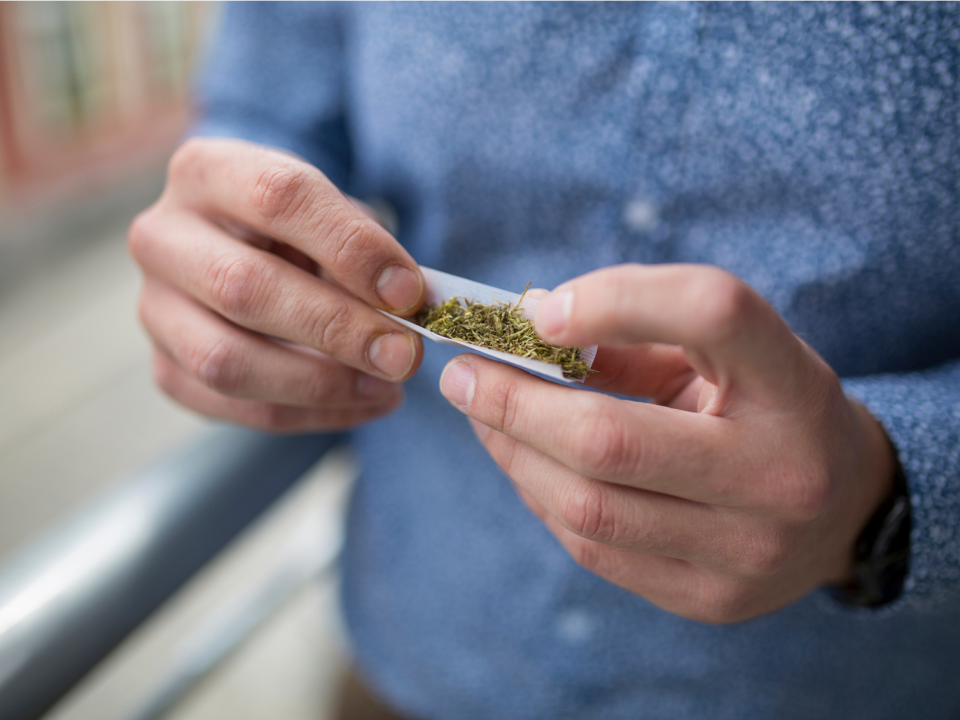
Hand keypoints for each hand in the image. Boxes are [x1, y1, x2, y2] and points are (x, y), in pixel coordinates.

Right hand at [129, 138, 424, 430]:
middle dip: (337, 327)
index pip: (277, 197)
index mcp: (207, 172)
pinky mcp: (165, 369)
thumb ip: (365, 251)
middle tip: (404, 353)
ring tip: (389, 386)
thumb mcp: (333, 216)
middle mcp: (162, 237)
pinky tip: (364, 404)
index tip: (409, 292)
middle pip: (243, 286)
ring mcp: (154, 308)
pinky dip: (310, 414)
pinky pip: (235, 408)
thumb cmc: (302, 230)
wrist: (246, 252)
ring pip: (226, 360)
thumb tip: (410, 306)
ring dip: (320, 383)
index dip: (350, 247)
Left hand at [439, 264, 894, 622]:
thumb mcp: (729, 351)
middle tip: (461, 375)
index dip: (614, 300)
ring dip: (513, 455)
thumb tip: (527, 324)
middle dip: (512, 404)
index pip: (711, 313)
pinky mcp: (709, 599)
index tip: (537, 311)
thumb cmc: (767, 405)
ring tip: (482, 417)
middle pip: (611, 439)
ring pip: (588, 506)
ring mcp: (744, 551)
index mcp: (792, 384)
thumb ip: (639, 327)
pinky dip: (543, 497)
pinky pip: (594, 549)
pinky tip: (525, 464)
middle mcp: (779, 474)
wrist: (846, 508)